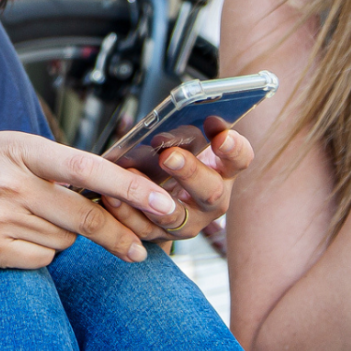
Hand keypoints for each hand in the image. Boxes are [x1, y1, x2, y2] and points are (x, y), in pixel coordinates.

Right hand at [0, 129, 183, 268]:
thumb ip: (41, 166)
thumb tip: (98, 189)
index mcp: (14, 146)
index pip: (86, 166)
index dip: (129, 187)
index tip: (162, 202)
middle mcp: (8, 181)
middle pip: (83, 216)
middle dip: (117, 234)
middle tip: (142, 248)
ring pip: (62, 241)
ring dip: (61, 240)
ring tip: (26, 225)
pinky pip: (37, 261)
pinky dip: (37, 256)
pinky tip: (9, 242)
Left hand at [100, 118, 253, 244]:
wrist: (157, 192)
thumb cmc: (176, 156)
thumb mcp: (184, 139)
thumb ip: (186, 128)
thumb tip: (182, 115)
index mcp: (224, 170)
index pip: (239, 159)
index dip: (233, 149)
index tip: (221, 136)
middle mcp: (212, 201)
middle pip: (211, 191)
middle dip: (189, 172)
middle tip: (169, 156)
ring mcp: (187, 222)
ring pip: (174, 216)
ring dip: (151, 196)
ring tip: (130, 175)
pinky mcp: (160, 235)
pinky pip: (143, 230)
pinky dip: (126, 214)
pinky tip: (110, 196)